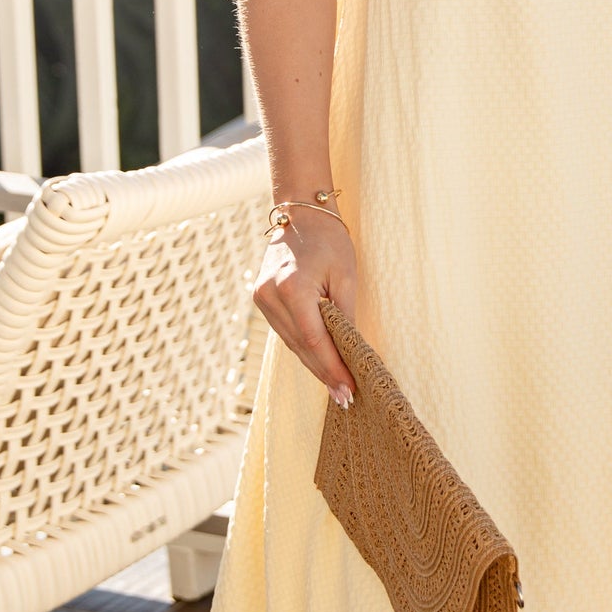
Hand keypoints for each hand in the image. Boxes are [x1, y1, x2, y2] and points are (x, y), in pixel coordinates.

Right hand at [253, 209, 357, 404]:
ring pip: (291, 343)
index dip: (333, 368)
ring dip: (313, 366)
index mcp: (292, 288)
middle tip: (345, 398)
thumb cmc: (330, 240)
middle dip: (324, 373)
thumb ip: (345, 316)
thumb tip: (351, 353)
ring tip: (336, 388)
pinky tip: (319, 364)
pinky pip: (285, 332)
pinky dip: (303, 348)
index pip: (315, 340)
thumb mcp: (346, 277)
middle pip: (300, 347)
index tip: (349, 389)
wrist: (301, 213)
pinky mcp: (260, 299)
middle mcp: (270, 296)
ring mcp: (261, 298)